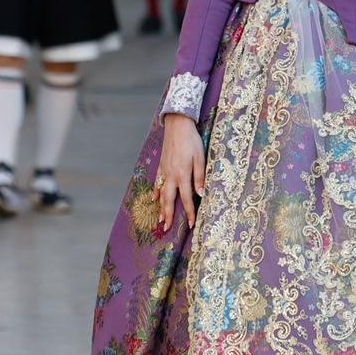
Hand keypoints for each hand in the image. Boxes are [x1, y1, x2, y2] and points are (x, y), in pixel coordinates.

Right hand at [156, 113, 205, 230]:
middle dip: (168, 215)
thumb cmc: (192, 141)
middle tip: (167, 229)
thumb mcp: (200, 158)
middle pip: (169, 200)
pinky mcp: (161, 165)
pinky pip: (157, 182)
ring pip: (161, 193)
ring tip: (160, 220)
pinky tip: (154, 199)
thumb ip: (200, 177)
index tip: (191, 225)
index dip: (189, 213)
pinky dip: (155, 192)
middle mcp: (171, 175)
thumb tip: (201, 195)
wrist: (178, 125)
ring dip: (160, 208)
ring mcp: (164, 171)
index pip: (186, 199)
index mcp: (182, 175)